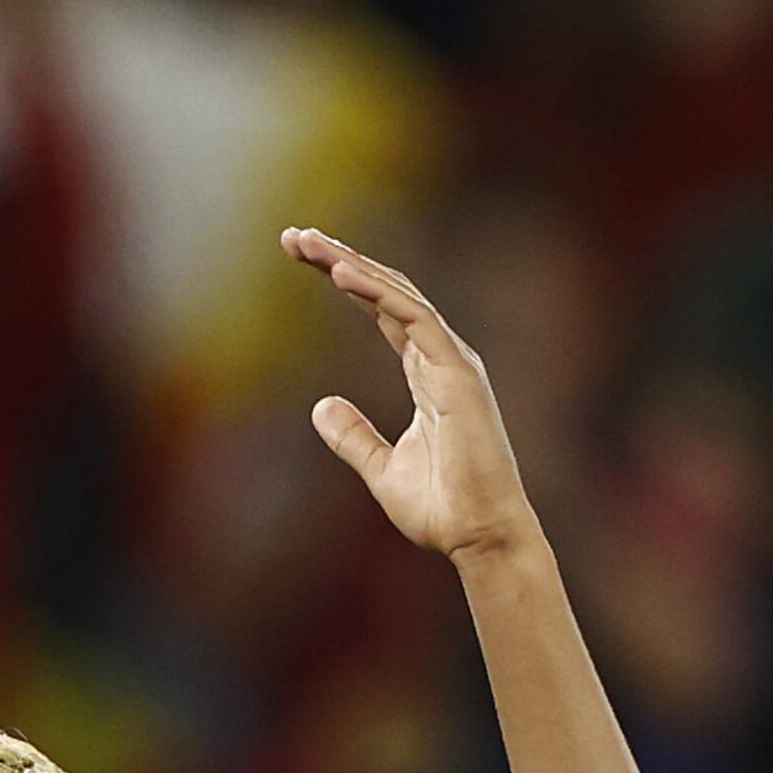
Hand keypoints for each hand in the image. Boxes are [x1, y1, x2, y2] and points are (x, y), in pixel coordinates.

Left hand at [285, 226, 540, 565]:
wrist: (479, 536)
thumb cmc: (443, 508)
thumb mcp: (381, 469)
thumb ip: (353, 436)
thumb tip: (319, 406)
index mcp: (426, 372)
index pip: (381, 311)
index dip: (345, 279)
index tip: (304, 256)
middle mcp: (441, 357)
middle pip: (387, 291)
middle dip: (341, 259)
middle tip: (294, 235)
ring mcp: (452, 362)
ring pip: (399, 294)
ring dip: (353, 264)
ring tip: (309, 243)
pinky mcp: (457, 375)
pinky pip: (415, 320)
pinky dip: (379, 293)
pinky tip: (342, 273)